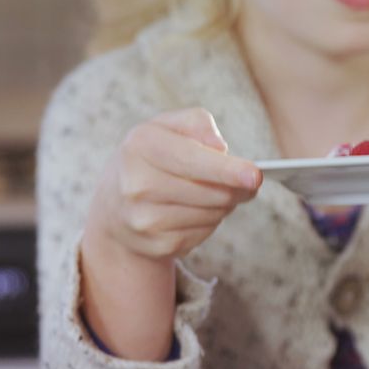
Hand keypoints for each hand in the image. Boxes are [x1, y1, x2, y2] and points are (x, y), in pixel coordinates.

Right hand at [80, 108, 259, 359]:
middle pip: (211, 191)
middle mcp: (137, 184)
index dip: (226, 169)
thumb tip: (220, 148)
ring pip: (213, 213)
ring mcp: (144, 219)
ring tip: (210, 192)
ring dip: (224, 203)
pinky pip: (204, 232)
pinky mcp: (156, 245)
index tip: (255, 176)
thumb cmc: (151, 156)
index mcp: (140, 146)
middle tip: (244, 180)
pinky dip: (209, 221)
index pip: (191, 159)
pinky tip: (193, 211)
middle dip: (236, 186)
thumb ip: (196, 123)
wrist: (114, 204)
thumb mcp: (166, 126)